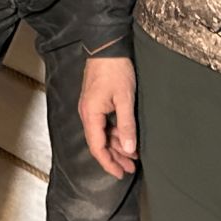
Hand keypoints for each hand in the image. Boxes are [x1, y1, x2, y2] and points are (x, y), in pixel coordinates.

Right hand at [80, 57, 138, 178]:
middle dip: (115, 157)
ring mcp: (91, 108)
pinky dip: (115, 133)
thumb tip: (129, 149)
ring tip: (133, 156)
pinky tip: (126, 137)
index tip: (120, 174)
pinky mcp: (96, 102)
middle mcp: (87, 114)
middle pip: (99, 143)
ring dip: (117, 145)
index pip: (97, 147)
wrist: (107, 46)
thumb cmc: (115, 70)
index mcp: (91, 115)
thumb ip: (126, 125)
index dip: (108, 163)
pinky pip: (104, 124)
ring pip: (102, 134)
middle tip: (131, 168)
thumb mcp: (125, 99)